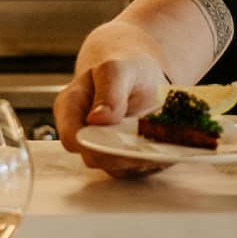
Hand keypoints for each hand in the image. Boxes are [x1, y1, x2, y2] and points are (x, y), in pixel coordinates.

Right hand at [54, 55, 167, 176]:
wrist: (143, 76)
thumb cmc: (125, 68)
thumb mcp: (117, 69)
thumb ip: (108, 90)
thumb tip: (98, 119)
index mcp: (71, 108)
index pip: (71, 138)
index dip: (92, 143)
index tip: (119, 137)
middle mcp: (83, 134)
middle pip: (95, 158)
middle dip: (122, 154)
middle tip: (150, 142)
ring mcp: (103, 150)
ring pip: (118, 168)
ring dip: (141, 160)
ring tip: (161, 143)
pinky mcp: (124, 160)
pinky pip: (137, 169)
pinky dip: (153, 161)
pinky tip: (166, 148)